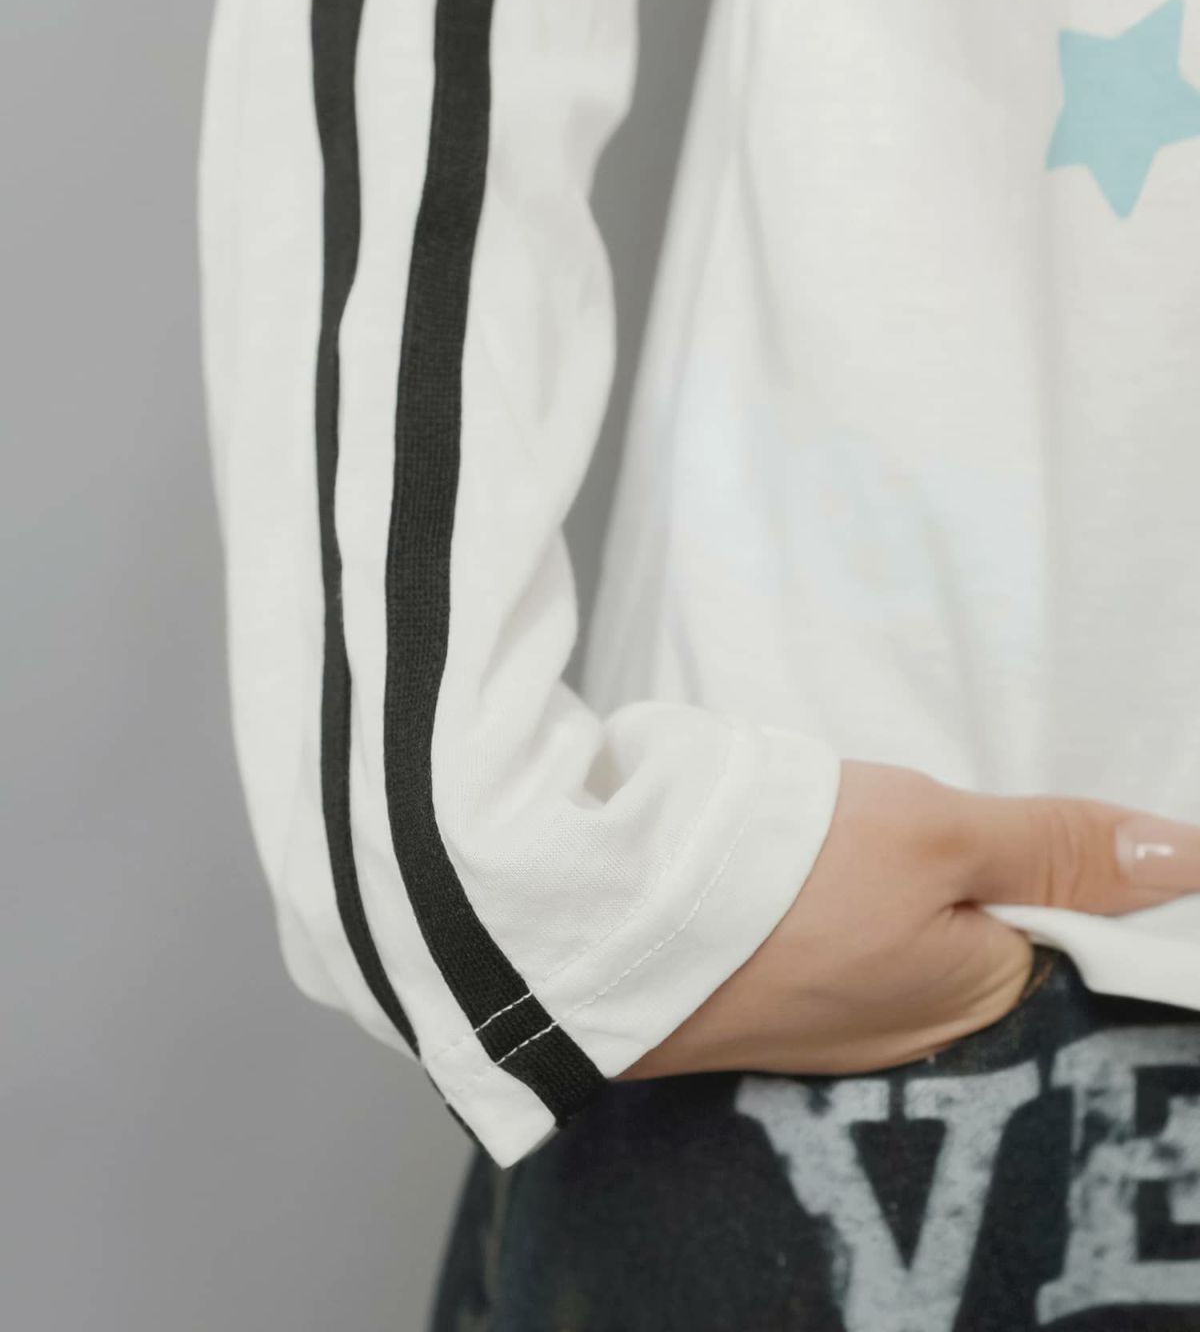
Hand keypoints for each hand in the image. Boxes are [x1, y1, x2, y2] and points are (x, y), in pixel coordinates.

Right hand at [620, 759, 1199, 1079]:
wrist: (615, 925)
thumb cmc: (785, 880)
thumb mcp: (937, 834)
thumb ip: (1061, 843)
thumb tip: (1194, 855)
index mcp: (984, 1003)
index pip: (1071, 923)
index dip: (1048, 853)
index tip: (982, 817)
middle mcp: (926, 1038)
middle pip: (988, 924)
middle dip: (961, 861)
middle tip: (892, 821)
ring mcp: (851, 1028)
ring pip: (913, 926)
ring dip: (893, 873)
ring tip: (835, 838)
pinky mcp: (792, 1006)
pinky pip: (851, 942)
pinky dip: (840, 898)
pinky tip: (799, 872)